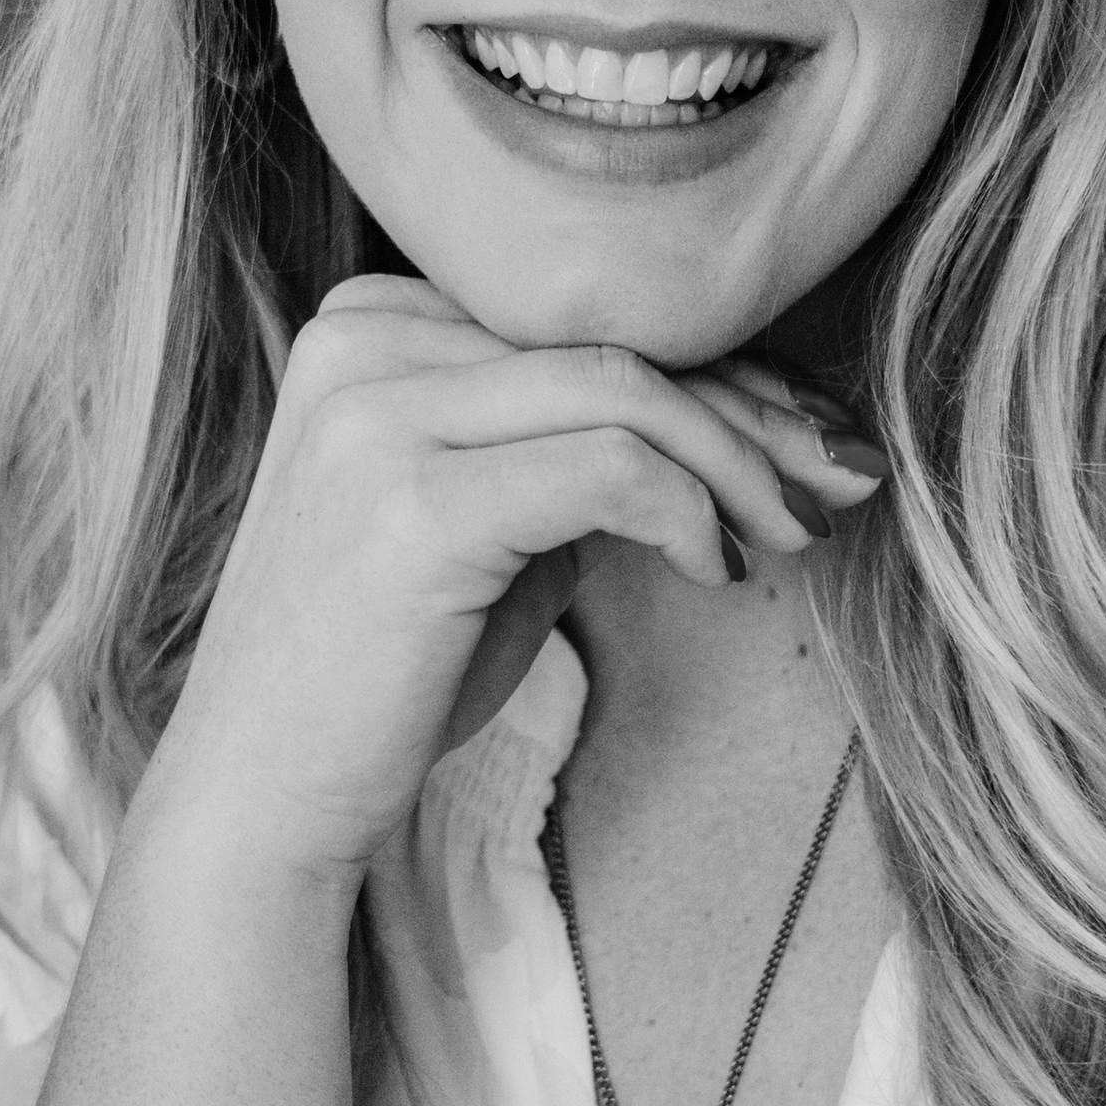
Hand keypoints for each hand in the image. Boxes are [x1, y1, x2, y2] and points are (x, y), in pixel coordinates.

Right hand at [150, 280, 880, 885]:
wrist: (261, 792)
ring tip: (791, 535)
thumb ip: (570, 445)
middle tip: (843, 477)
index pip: (583, 313)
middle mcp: (365, 343)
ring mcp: (378, 416)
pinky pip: (611, 470)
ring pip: (629, 391)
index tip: (812, 431)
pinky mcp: (414, 505)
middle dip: (757, 410)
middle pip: (616, 340)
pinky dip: (691, 515)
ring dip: (742, 466)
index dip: (722, 366)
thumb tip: (740, 415)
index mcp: (372, 322)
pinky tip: (715, 571)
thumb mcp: (486, 520)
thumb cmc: (385, 666)